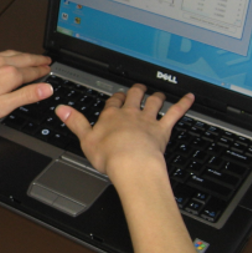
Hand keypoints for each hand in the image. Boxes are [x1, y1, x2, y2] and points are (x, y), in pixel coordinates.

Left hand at [0, 51, 52, 126]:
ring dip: (24, 55)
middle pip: (24, 59)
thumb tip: (47, 89)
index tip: (50, 70)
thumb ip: (27, 96)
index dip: (43, 71)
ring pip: (11, 54)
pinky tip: (6, 58)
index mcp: (9, 74)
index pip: (33, 72)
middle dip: (37, 59)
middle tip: (46, 59)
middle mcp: (0, 63)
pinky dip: (9, 55)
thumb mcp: (4, 106)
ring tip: (30, 57)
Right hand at [56, 84, 193, 181]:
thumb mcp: (85, 139)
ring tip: (159, 94)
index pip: (113, 102)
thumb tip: (61, 109)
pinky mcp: (162, 129)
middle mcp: (130, 114)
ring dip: (156, 97)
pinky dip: (183, 104)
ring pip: (153, 102)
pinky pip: (175, 113)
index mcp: (111, 117)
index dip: (115, 98)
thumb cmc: (110, 155)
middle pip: (134, 96)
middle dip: (136, 91)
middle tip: (138, 88)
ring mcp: (147, 120)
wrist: (132, 164)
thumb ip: (75, 123)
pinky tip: (189, 98)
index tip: (116, 97)